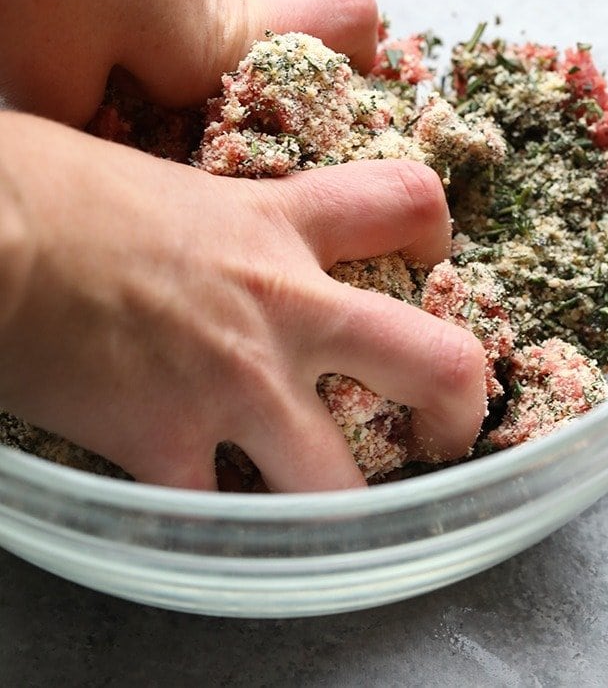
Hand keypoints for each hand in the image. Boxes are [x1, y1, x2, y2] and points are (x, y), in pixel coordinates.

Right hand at [0, 113, 485, 491]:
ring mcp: (236, 385)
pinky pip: (219, 520)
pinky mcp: (169, 448)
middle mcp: (282, 305)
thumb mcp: (163, 176)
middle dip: (461, 401)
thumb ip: (213, 206)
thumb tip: (200, 216)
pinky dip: (217, 526)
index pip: (404, 203)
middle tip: (450, 421)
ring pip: (344, 483)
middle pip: (435, 358)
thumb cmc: (53, 185)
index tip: (426, 257)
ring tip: (340, 509)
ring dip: (348, 504)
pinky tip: (204, 509)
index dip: (431, 230)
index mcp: (278, 223)